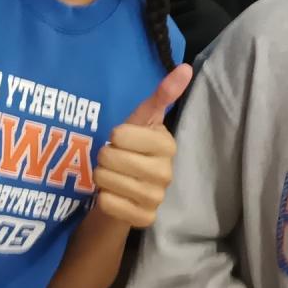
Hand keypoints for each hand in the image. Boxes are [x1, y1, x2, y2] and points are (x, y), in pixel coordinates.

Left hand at [93, 65, 192, 227]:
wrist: (127, 186)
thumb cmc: (134, 147)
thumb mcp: (142, 119)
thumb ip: (162, 94)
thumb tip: (185, 68)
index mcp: (167, 145)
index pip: (121, 136)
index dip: (115, 136)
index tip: (122, 139)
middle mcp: (167, 173)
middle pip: (111, 158)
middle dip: (104, 156)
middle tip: (114, 159)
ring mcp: (157, 198)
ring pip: (107, 181)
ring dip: (102, 176)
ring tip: (113, 175)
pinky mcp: (144, 219)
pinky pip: (108, 204)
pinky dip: (103, 197)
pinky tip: (113, 194)